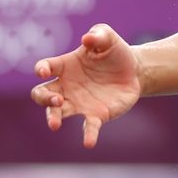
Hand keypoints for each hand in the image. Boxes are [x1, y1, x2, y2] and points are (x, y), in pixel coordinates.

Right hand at [29, 24, 141, 147]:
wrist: (135, 71)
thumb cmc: (115, 52)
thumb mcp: (108, 37)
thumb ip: (98, 35)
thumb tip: (87, 39)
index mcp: (65, 66)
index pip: (45, 67)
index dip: (41, 69)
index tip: (44, 71)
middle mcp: (66, 87)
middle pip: (42, 94)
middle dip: (44, 98)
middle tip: (56, 99)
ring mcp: (78, 103)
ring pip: (57, 113)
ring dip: (53, 118)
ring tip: (54, 124)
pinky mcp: (96, 115)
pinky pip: (88, 127)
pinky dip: (87, 135)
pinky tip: (88, 143)